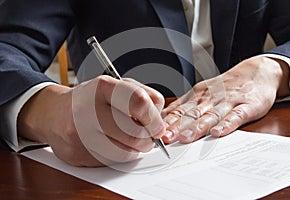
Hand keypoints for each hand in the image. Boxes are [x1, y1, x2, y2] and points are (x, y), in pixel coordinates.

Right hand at [17, 75, 164, 166]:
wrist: (55, 114)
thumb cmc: (91, 100)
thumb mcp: (117, 87)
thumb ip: (143, 97)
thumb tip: (160, 123)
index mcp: (103, 87)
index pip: (139, 102)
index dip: (154, 117)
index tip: (157, 125)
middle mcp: (89, 109)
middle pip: (135, 133)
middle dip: (148, 138)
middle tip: (148, 135)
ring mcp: (81, 133)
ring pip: (126, 151)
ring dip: (136, 148)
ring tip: (131, 139)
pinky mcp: (77, 154)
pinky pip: (113, 161)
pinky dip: (121, 155)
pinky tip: (115, 144)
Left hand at [162, 56, 289, 143]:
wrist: (257, 71)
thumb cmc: (226, 87)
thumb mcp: (203, 92)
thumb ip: (185, 106)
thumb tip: (162, 117)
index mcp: (198, 95)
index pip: (179, 110)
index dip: (167, 122)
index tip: (154, 133)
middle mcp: (210, 98)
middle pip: (191, 114)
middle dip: (177, 126)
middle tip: (165, 138)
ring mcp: (228, 101)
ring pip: (210, 115)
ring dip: (197, 127)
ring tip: (185, 138)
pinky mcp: (246, 106)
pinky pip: (235, 116)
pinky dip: (226, 124)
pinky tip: (218, 132)